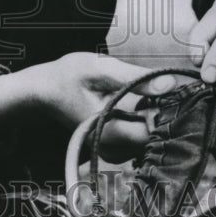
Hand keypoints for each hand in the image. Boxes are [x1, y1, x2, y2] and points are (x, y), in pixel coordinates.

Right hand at [0, 52, 175, 161]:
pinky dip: (142, 124)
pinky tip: (141, 106)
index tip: (174, 97)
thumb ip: (134, 78)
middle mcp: (110, 146)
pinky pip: (135, 140)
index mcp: (110, 130)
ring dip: (154, 120)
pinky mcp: (109, 144)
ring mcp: (109, 148)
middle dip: (164, 116)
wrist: (41, 90)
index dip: (169, 116)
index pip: (155, 134)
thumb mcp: (99, 68)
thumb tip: (170, 84)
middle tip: (166, 94)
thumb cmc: (66, 76)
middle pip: (154, 140)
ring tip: (152, 98)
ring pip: (146, 141)